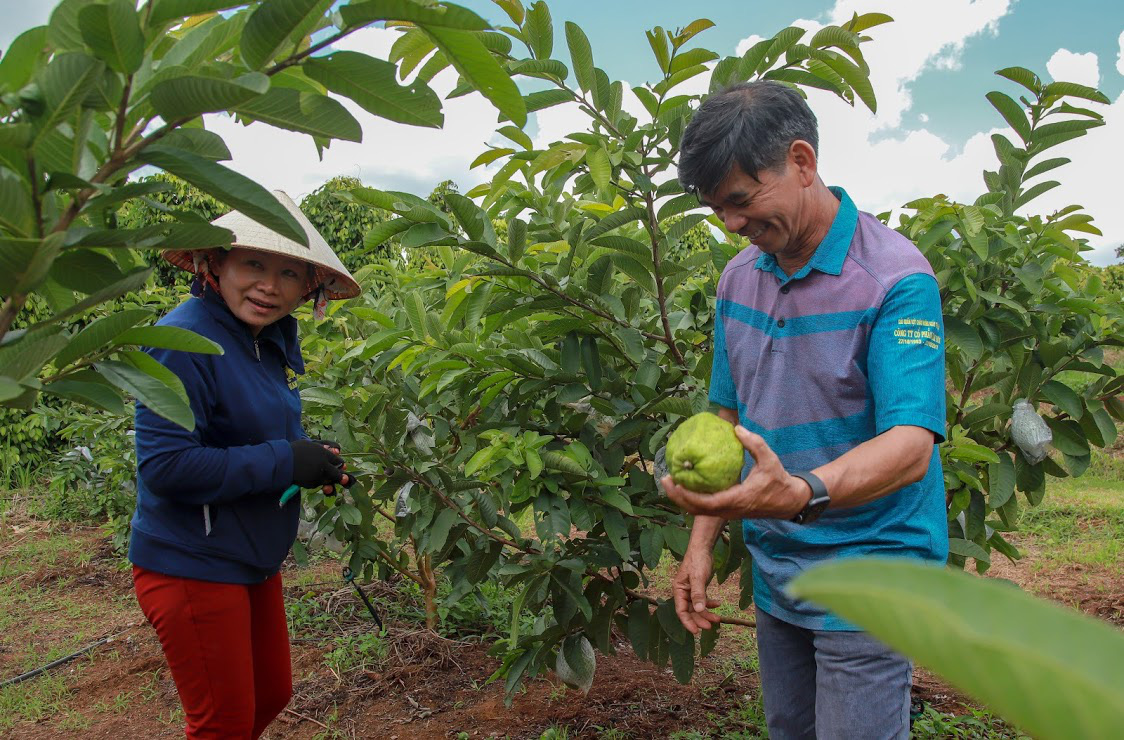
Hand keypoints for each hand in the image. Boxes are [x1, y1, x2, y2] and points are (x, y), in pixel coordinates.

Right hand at [290, 439, 351, 491]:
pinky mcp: (311, 484)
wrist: (281, 461)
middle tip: (343, 477)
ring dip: (329, 479)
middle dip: (340, 476)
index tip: (340, 465)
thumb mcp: (310, 444)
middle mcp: (323, 465)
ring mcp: (317, 476)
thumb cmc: (295, 450)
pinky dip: (317, 482)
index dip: (339, 463)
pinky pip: (318, 484)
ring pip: (328, 480)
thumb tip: (337, 451)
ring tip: (324, 477)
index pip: (338, 460)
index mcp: (324, 454)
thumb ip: (324, 448)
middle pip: (337, 473)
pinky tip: (311, 477)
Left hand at [662, 426, 810, 519]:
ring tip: (669, 483)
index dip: (689, 496)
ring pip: (699, 512)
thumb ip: (755, 443)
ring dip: (682, 499)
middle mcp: (730, 510)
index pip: (708, 504)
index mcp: (738, 500)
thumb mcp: (770, 459)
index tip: (676, 483)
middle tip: (664, 480)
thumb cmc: (778, 480)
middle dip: (678, 497)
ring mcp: (728, 512)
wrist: (789, 501)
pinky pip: (705, 509)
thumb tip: (737, 428)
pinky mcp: (728, 511)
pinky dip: (692, 500)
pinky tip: (685, 485)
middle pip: (696, 510)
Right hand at [674, 543, 720, 633]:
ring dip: (706, 613)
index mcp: (679, 590)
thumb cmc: (697, 561)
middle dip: (700, 619)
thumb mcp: (698, 578)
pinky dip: (710, 603)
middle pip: (690, 611)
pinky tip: (718, 604)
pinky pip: (703, 600)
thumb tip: (699, 610)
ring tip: (718, 618)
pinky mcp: (699, 588)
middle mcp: (683, 592)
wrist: (703, 548)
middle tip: (711, 626)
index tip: (696, 631)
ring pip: (698, 607)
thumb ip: (698, 594)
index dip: (688, 622)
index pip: (681, 611)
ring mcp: (691, 591)